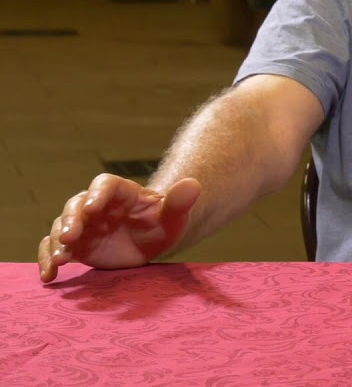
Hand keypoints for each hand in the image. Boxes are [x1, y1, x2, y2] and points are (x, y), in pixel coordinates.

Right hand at [37, 174, 200, 282]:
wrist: (152, 239)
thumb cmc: (163, 222)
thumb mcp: (174, 215)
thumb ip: (180, 201)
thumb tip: (194, 184)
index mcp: (121, 192)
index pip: (105, 185)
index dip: (98, 194)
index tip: (93, 208)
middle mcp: (96, 205)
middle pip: (77, 205)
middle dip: (72, 220)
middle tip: (70, 236)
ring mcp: (83, 224)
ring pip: (62, 226)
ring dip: (57, 242)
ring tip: (60, 260)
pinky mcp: (76, 244)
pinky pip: (54, 248)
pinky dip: (47, 259)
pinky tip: (49, 276)